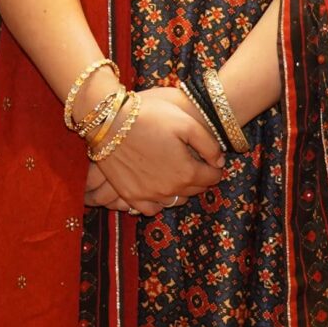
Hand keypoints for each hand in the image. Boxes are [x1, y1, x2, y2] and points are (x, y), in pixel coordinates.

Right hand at [94, 86, 226, 210]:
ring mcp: (149, 194)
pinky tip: (156, 188)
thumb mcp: (186, 123)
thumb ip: (210, 145)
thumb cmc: (149, 117)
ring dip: (179, 189)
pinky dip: (157, 202)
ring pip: (175, 200)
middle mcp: (170, 189)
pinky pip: (151, 209)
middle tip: (190, 160)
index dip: (213, 166)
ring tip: (173, 171)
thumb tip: (219, 162)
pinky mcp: (130, 194)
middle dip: (198, 177)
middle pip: (195, 190)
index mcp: (187, 172)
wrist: (108, 121)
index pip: (213, 177)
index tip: (208, 157)